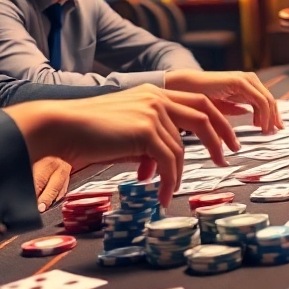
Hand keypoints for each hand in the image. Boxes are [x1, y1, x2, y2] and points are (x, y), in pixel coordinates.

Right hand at [6, 85, 240, 206]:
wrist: (60, 128)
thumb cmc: (87, 134)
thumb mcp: (126, 132)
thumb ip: (150, 140)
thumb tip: (166, 164)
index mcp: (154, 93)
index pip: (198, 102)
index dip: (218, 121)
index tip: (228, 140)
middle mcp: (157, 97)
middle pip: (203, 116)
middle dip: (220, 138)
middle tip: (226, 160)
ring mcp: (153, 111)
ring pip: (180, 149)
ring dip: (177, 175)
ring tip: (169, 193)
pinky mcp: (146, 129)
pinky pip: (168, 161)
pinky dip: (168, 182)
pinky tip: (163, 196)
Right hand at [165, 70, 281, 133]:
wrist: (185, 87)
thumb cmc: (200, 97)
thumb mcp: (222, 105)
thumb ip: (235, 108)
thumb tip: (246, 112)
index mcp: (245, 86)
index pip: (266, 100)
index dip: (273, 115)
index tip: (275, 129)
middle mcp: (248, 80)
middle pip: (270, 100)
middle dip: (274, 118)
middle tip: (273, 133)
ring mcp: (245, 79)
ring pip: (267, 100)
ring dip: (269, 118)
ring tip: (265, 132)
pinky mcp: (239, 82)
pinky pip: (259, 100)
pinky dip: (263, 114)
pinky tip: (258, 125)